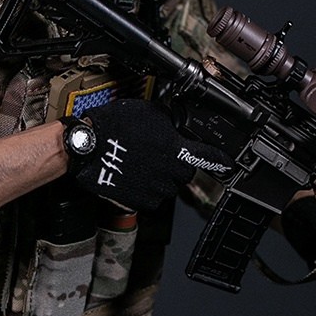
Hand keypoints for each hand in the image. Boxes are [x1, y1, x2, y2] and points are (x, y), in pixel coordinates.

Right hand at [63, 99, 228, 212]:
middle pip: (185, 173)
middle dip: (177, 164)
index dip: (219, 160)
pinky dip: (147, 189)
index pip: (208, 157)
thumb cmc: (115, 126)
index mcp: (177, 150)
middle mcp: (170, 173)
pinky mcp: (142, 202)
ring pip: (169, 186)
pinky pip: (153, 197)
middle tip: (158, 153)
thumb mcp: (150, 112)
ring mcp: (156, 190)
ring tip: (142, 163)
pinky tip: (134, 175)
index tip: (227, 164)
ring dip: (162, 177)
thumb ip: (170, 123)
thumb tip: (178, 126)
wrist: (88, 148)